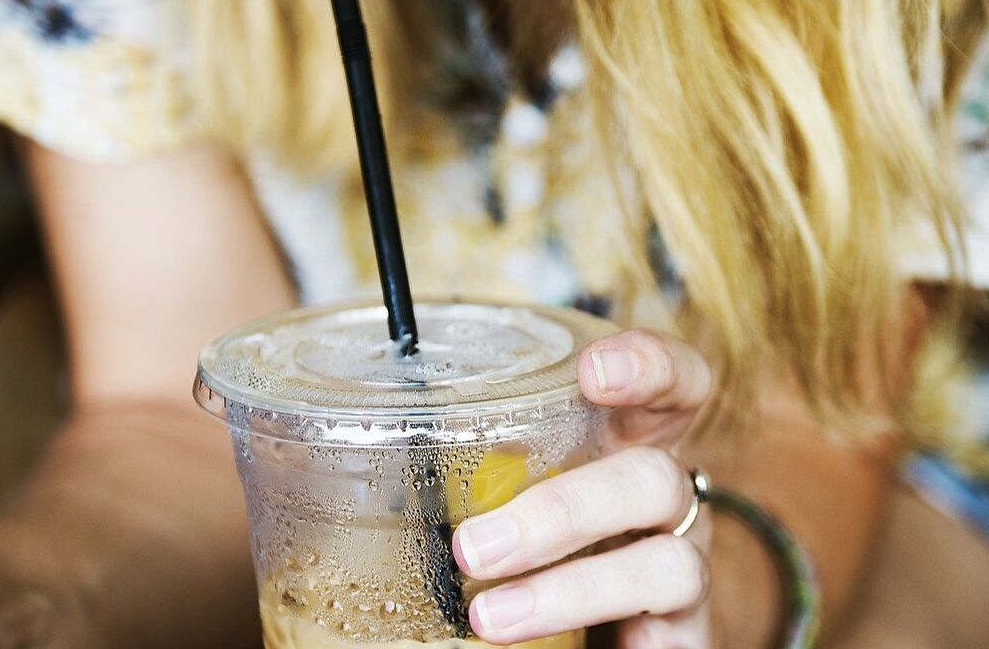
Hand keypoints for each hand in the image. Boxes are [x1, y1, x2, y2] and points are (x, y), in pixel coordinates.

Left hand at [453, 329, 716, 646]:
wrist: (582, 637)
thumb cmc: (523, 553)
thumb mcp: (488, 498)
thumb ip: (435, 474)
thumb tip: (303, 453)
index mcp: (621, 447)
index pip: (671, 385)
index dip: (648, 366)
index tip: (591, 373)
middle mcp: (662, 502)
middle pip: (655, 476)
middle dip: (563, 509)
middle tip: (472, 547)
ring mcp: (682, 567)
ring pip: (668, 560)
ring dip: (572, 588)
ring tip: (486, 618)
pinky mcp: (685, 633)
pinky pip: (667, 624)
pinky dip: (592, 620)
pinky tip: (539, 640)